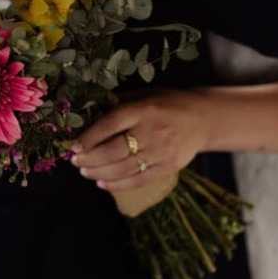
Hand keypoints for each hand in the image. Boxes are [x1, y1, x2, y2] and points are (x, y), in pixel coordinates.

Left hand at [71, 91, 209, 191]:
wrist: (204, 118)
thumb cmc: (167, 103)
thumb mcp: (144, 95)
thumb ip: (119, 103)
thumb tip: (88, 112)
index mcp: (143, 110)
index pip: (111, 124)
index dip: (90, 137)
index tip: (73, 146)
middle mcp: (151, 131)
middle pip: (114, 150)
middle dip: (90, 158)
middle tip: (75, 161)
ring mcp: (161, 152)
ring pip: (124, 168)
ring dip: (99, 173)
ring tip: (84, 172)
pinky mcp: (168, 167)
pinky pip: (139, 180)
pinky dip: (118, 184)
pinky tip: (102, 183)